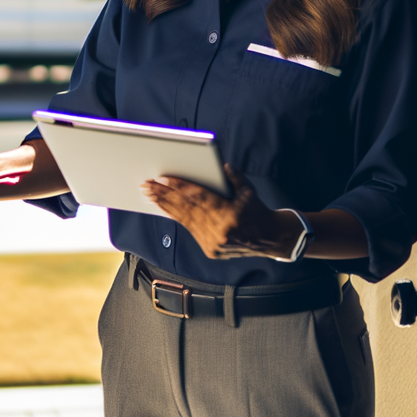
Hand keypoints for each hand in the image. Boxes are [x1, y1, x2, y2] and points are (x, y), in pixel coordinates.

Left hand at [141, 165, 302, 259]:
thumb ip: (235, 178)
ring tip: (150, 195)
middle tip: (147, 185)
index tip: (162, 178)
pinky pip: (190, 230)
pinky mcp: (210, 250)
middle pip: (186, 209)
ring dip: (166, 206)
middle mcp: (219, 231)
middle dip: (164, 196)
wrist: (270, 239)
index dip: (179, 187)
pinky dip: (177, 218)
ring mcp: (213, 243)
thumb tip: (222, 166)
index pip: (199, 197)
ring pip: (184, 221)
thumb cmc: (258, 210)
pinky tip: (165, 207)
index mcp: (229, 214)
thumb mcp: (249, 191)